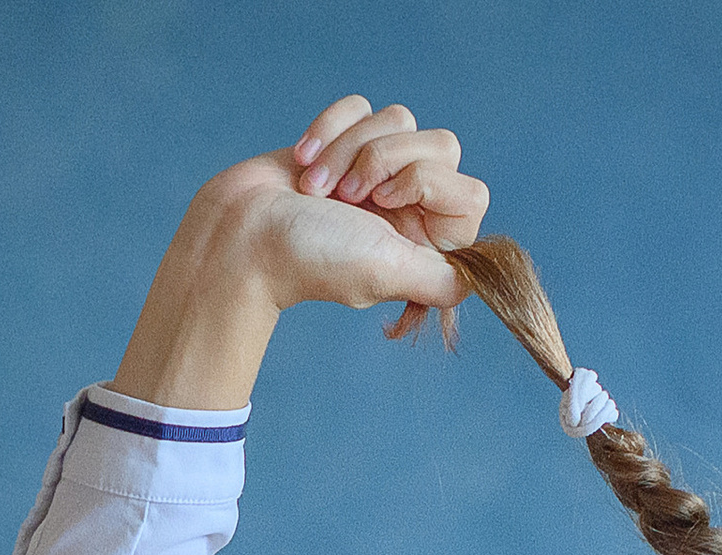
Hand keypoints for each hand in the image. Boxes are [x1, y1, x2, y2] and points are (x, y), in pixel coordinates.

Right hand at [112, 96, 488, 409]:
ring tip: (317, 189)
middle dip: (387, 162)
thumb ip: (442, 278)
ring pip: (399, 120)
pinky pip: (362, 107)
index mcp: (423, 242)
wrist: (241, 235)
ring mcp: (374, 173)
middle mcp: (406, 207)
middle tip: (350, 198)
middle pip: (442, 146)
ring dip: (350, 151)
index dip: (431, 187)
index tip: (387, 206)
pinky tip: (303, 161)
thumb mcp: (388, 272)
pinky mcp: (343, 142)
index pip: (471, 193)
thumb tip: (480, 280)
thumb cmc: (308, 258)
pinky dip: (330, 129)